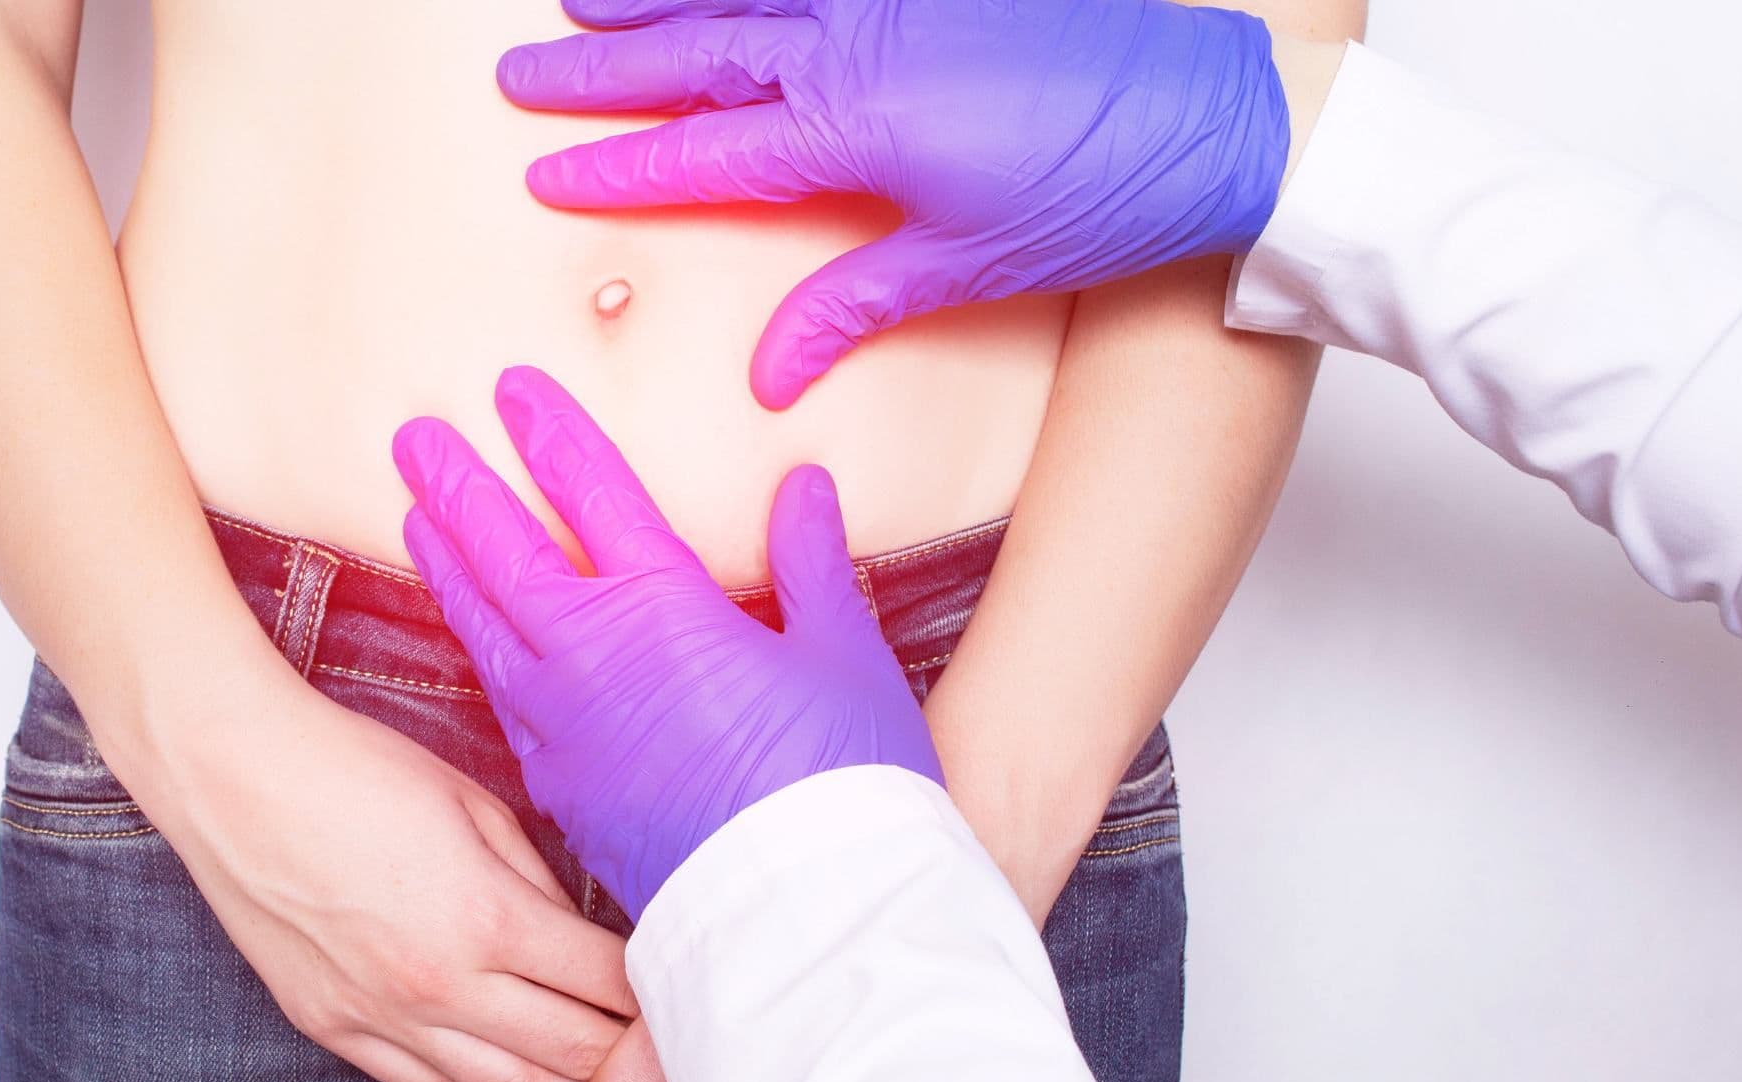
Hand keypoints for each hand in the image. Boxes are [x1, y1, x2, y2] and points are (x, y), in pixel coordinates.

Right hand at [118, 686, 638, 1081]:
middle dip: (627, 1060)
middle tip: (661, 1059)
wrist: (234, 779)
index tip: (680, 992)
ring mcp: (386, 1017)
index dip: (653, 996)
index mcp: (488, 915)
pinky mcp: (340, 1031)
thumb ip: (537, 879)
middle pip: (571, 1051)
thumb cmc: (355, 770)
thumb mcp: (473, 804)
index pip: (605, 986)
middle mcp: (442, 982)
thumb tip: (583, 935)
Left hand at [391, 364, 939, 919]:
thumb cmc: (843, 783)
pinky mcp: (561, 792)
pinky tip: (473, 638)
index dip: (550, 435)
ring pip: (486, 626)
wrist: (804, 915)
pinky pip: (502, 703)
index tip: (513, 389)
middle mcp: (596, 659)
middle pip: (507, 552)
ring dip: (448, 564)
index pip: (593, 494)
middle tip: (416, 438)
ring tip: (415, 517)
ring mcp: (567, 728)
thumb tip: (802, 486)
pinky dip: (478, 652)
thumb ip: (812, 563)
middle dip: (460, 486)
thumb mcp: (843, 655)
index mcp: (667, 607)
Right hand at [499, 0, 1288, 406]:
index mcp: (848, 131)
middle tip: (521, 77)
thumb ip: (852, 305)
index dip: (618, 169)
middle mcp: (853, 46)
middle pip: (695, 54)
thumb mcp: (965, 266)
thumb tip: (770, 374)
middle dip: (600, 71)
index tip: (547, 176)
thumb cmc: (1095, 199)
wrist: (1220, 118)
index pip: (701, 154)